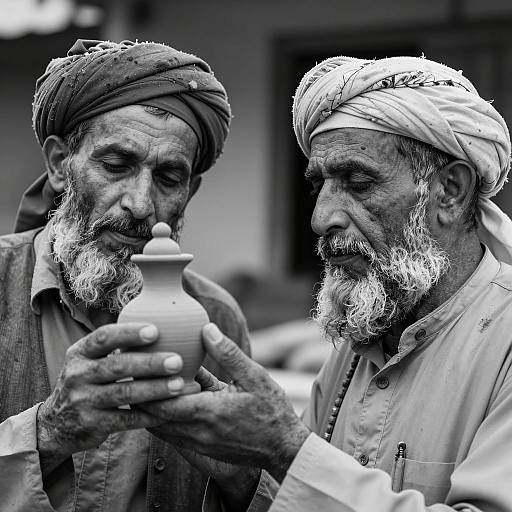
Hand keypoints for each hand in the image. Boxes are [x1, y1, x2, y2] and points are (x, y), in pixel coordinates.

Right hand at [37, 323, 184, 474]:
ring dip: (154, 389)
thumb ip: (115, 344)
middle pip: (117, 366)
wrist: (57, 424)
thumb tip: (159, 318)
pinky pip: (124, 419)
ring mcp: (82, 401)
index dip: (129, 333)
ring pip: (123, 393)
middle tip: (177, 360)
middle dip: (150, 363)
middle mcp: (77, 374)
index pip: (104, 337)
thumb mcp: (89, 359)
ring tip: (179, 385)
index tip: (156, 330)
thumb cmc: (87, 380)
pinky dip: (147, 415)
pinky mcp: (90, 425)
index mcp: (80, 352)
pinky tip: (167, 411)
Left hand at [142, 323, 310, 483]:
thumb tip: (207, 329)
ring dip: (150, 409)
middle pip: (153, 418)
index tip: (137, 366)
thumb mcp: (255, 377)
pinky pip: (172, 434)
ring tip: (143, 384)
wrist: (284, 449)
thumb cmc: (271, 411)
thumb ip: (228, 353)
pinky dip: (163, 419)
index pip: (162, 404)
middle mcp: (197, 432)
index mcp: (209, 412)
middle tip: (133, 373)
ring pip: (159, 429)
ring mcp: (198, 444)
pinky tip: (165, 400)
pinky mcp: (201, 449)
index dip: (146, 387)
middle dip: (141, 397)